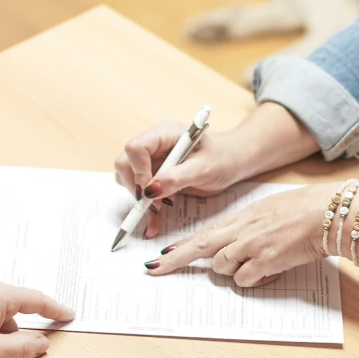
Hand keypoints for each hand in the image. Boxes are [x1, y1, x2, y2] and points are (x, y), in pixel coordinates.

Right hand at [114, 122, 251, 236]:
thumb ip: (177, 178)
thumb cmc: (222, 157)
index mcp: (163, 133)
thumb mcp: (203, 168)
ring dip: (140, 199)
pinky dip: (146, 210)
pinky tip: (154, 224)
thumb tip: (151, 191)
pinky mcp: (156, 177)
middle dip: (136, 186)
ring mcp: (153, 161)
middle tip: (154, 203)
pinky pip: (142, 194)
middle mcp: (154, 145)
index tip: (150, 191)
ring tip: (159, 210)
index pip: (136, 148)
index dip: (138, 170)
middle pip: (126, 163)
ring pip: (129, 179)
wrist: (232, 163)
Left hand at [144, 182, 340, 286]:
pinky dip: (254, 280)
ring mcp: (251, 245)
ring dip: (234, 271)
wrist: (326, 213)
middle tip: (156, 269)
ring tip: (258, 262)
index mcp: (242, 216)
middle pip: (200, 247)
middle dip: (175, 260)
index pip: (204, 232)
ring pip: (223, 267)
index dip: (182, 245)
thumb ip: (247, 226)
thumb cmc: (303, 210)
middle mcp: (241, 230)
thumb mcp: (267, 211)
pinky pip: (244, 279)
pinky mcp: (265, 261)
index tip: (163, 255)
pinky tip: (269, 270)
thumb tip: (233, 244)